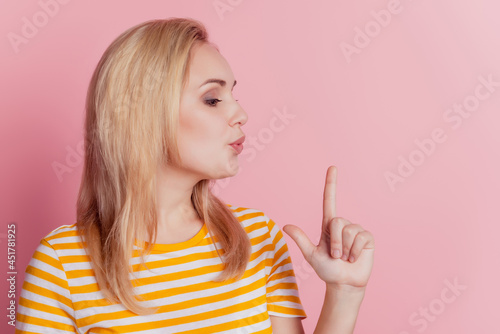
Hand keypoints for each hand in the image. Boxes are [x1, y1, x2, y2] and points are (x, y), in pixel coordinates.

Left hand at [283, 166, 374, 289]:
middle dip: (335, 242)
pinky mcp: (367, 238)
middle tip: (335, 256)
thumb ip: (300, 239)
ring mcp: (356, 231)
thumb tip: (285, 225)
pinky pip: (361, 238)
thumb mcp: (311, 255)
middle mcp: (343, 225)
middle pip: (338, 221)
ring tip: (345, 258)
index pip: (329, 200)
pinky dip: (355, 251)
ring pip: (349, 230)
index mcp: (328, 225)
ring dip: (345, 249)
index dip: (331, 184)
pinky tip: (355, 258)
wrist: (344, 284)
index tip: (332, 167)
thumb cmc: (327, 270)